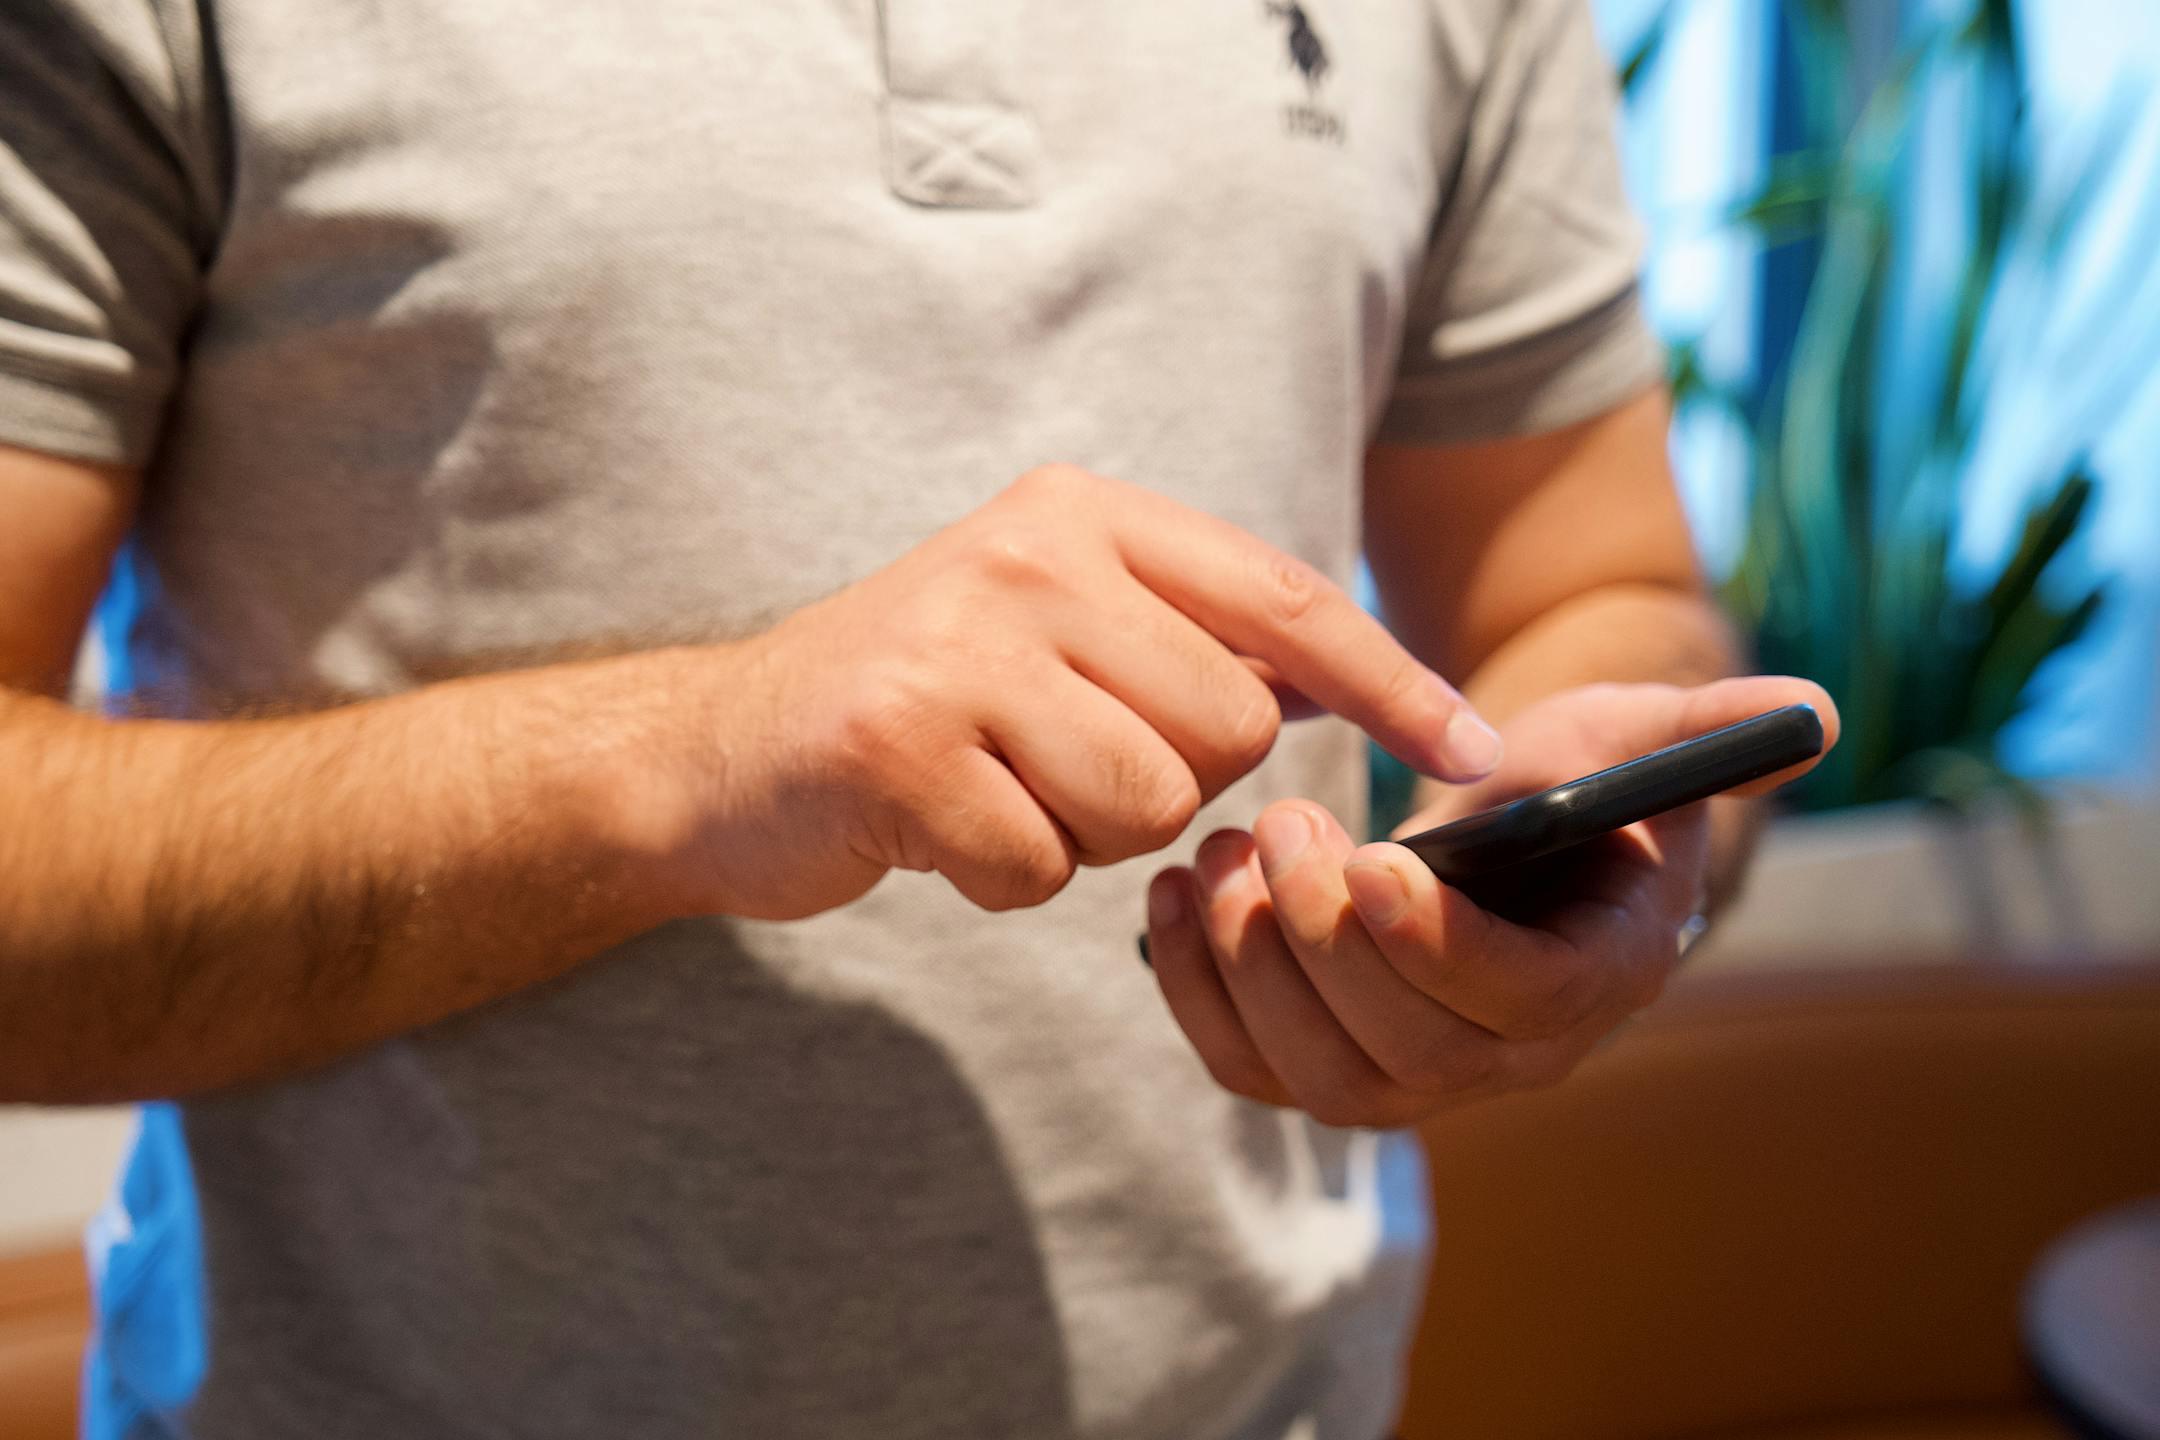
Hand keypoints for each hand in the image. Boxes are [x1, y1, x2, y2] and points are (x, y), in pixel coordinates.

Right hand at [631, 465, 1503, 919]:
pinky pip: (1040, 867)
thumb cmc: (925, 699)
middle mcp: (1028, 555)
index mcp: (1084, 513)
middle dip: (1169, 781)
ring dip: (1082, 834)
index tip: (1481, 754)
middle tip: (1060, 760)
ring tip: (997, 788)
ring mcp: (960, 644)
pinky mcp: (899, 742)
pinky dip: (1002, 879)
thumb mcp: (1056, 623)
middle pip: (1227, 727)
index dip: (1392, 682)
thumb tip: (1348, 686)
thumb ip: (1185, 636)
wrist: (726, 748)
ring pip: (1146, 805)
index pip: (1283, 599)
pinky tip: (939, 828)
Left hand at [1141, 675, 1838, 1126]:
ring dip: (1249, 966)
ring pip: (1313, 1076)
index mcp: (1592, 980)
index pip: (1519, 1002)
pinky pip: (1246, 1066)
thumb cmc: (1569, 784)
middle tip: (1281, 827)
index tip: (1376, 861)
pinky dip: (1194, 991)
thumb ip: (1703, 725)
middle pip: (1402, 1052)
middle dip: (1326, 943)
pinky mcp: (1320, 1060)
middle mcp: (1503, 1057)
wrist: (1496, 840)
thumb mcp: (1633, 734)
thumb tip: (1806, 706)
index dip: (1443, 946)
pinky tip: (1171, 892)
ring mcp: (1407, 1074)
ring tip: (1219, 851)